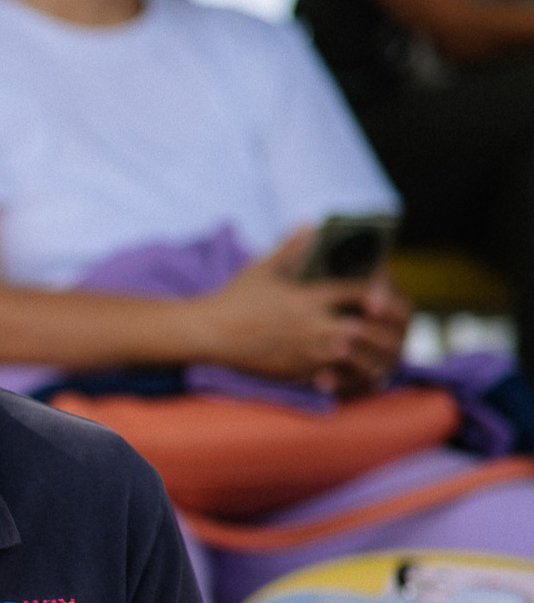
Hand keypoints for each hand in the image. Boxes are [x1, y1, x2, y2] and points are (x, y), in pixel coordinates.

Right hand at [196, 232, 401, 386]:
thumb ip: (291, 248)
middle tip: (394, 330)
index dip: (378, 292)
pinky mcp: (297, 371)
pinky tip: (358, 374)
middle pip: (366, 328)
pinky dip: (352, 376)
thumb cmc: (233, 299)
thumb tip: (309, 225)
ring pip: (356, 356)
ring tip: (385, 356)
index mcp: (308, 297)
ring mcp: (306, 351)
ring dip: (375, 356)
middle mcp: (312, 325)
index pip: (358, 291)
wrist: (208, 333)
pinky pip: (337, 377)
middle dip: (385, 329)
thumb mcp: (262, 268)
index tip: (383, 296)